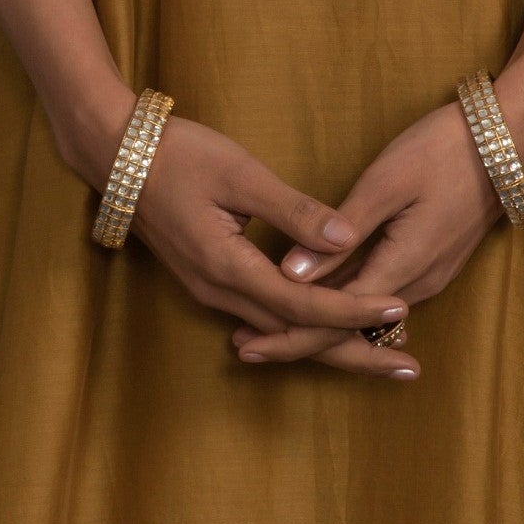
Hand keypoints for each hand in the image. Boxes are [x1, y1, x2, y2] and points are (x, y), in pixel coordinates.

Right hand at [120, 115, 415, 372]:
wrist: (114, 156)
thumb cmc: (177, 155)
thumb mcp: (240, 173)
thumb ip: (294, 210)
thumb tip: (346, 238)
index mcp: (226, 266)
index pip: (303, 305)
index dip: (354, 310)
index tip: (400, 309)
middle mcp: (218, 291)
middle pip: (297, 337)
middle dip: (355, 353)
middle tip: (410, 368)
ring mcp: (211, 290)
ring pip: (282, 333)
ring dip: (333, 344)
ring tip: (386, 354)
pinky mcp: (211, 281)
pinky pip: (266, 319)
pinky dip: (305, 327)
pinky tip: (334, 328)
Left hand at [227, 78, 523, 374]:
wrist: (513, 137)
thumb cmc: (445, 149)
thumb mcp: (386, 183)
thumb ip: (339, 233)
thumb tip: (292, 274)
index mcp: (403, 267)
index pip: (334, 319)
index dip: (287, 335)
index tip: (245, 346)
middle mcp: (419, 283)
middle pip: (349, 328)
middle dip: (297, 337)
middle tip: (243, 345)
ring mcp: (431, 275)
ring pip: (366, 315)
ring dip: (320, 322)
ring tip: (269, 326)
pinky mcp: (434, 261)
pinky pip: (381, 297)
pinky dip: (345, 304)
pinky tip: (319, 299)